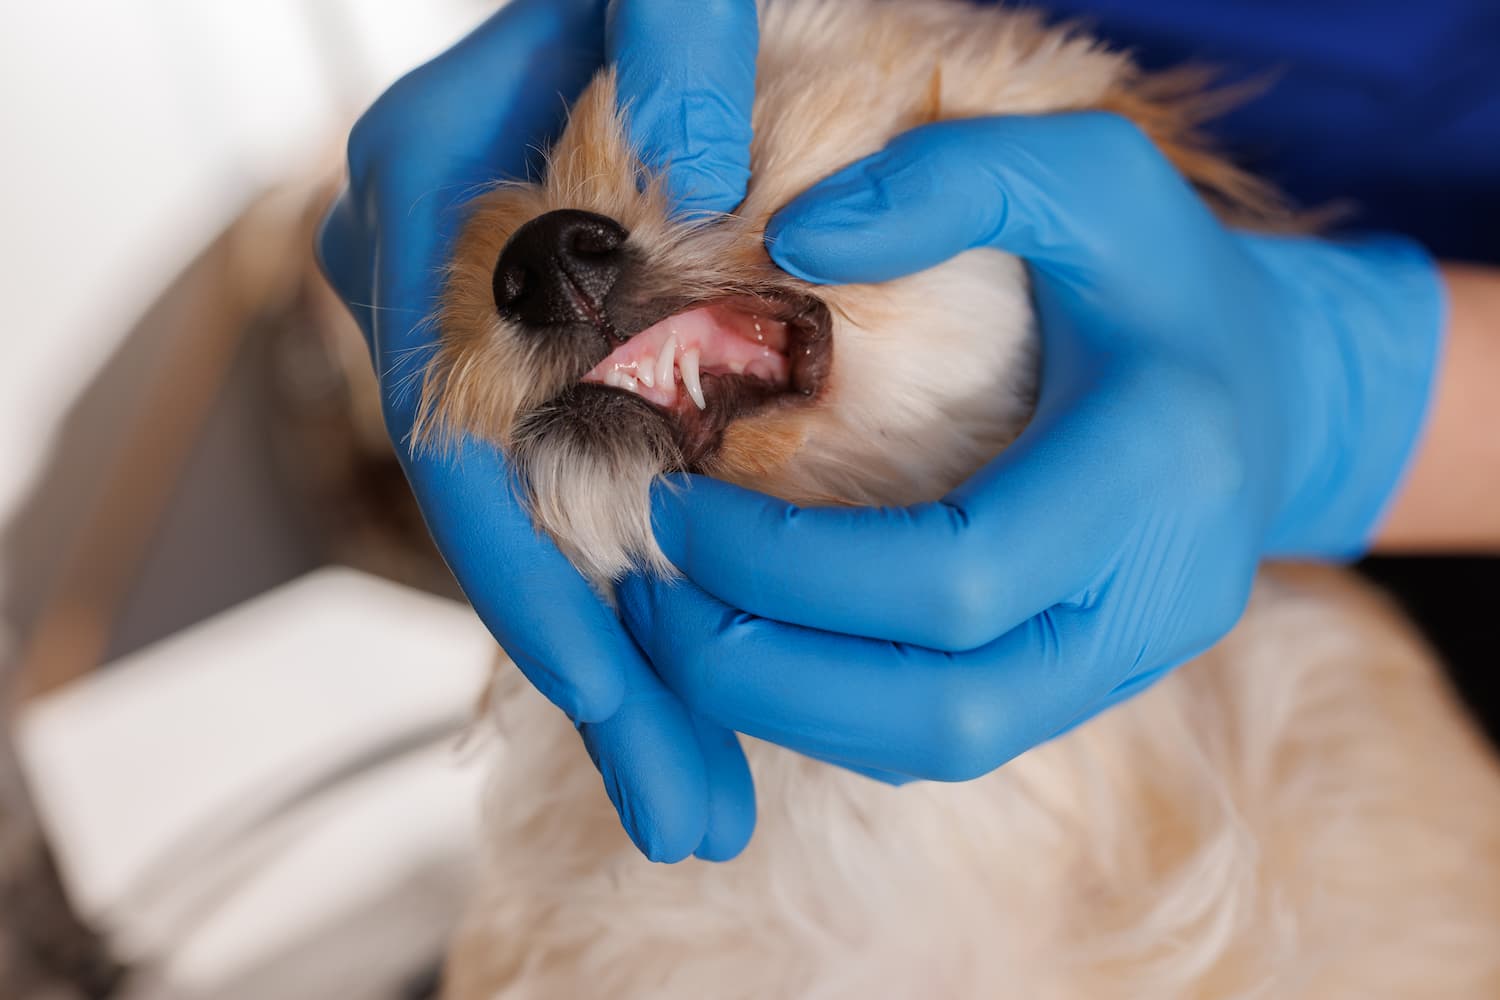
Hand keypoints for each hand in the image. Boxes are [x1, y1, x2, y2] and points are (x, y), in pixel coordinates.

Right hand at [317, 0, 755, 861]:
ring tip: (704, 806)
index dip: (540, 563)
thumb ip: (666, 32)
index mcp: (433, 193)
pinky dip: (640, 602)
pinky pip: (586, 499)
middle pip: (508, 518)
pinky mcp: (554, 363)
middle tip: (694, 818)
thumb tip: (697, 171)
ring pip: (549, 531)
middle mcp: (438, 288)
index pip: (468, 419)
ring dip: (629, 674)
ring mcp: (494, 336)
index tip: (622, 685)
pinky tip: (691, 703)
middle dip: (600, 673)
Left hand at [620, 112, 1443, 780]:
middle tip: (648, 590)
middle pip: (941, 710)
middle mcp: (1152, 602)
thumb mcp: (1090, 172)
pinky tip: (753, 639)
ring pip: (937, 746)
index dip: (792, 565)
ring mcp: (1126, 664)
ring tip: (676, 622)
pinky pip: (945, 738)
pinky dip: (831, 709)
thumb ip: (954, 179)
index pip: (954, 577)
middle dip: (764, 667)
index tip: (677, 504)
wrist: (1269, 386)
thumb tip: (790, 246)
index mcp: (1156, 472)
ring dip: (784, 706)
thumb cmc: (1162, 273)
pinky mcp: (1086, 687)